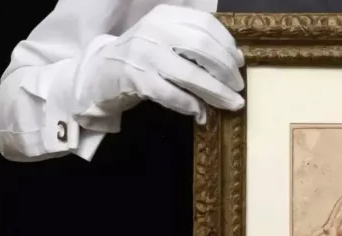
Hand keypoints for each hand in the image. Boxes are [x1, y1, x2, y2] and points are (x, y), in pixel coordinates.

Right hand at [72, 4, 244, 125]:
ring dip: (216, 92)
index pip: (205, 24)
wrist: (101, 72)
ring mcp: (144, 55)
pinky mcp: (136, 80)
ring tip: (231, 104)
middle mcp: (154, 30)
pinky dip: (190, 104)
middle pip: (202, 48)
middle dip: (226, 70)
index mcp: (166, 16)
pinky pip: (171, 94)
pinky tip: (201, 112)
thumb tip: (234, 62)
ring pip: (190, 74)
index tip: (240, 62)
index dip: (227, 45)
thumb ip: (195, 43)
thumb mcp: (166, 38)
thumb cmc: (144, 56)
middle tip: (238, 87)